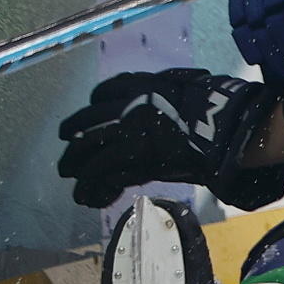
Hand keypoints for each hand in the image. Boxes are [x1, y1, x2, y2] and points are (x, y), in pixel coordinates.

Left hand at [54, 68, 283, 210]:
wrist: (220, 126)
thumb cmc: (213, 108)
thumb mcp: (187, 87)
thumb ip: (169, 91)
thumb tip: (178, 90)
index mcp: (140, 87)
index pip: (103, 92)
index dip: (92, 106)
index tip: (90, 115)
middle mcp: (125, 106)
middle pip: (86, 120)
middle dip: (71, 132)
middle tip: (64, 142)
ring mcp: (124, 131)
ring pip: (85, 147)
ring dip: (73, 163)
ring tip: (68, 175)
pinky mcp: (128, 157)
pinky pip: (99, 172)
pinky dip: (90, 185)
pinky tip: (86, 196)